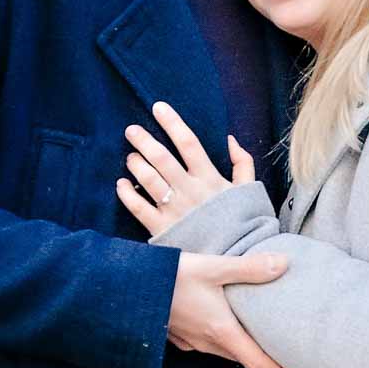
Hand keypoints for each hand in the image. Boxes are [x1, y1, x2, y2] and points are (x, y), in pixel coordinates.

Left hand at [117, 101, 256, 234]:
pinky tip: (120, 184)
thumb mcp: (248, 190)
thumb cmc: (242, 224)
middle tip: (131, 129)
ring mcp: (174, 210)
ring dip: (135, 164)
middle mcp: (189, 191)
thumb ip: (243, 163)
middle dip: (144, 140)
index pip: (188, 142)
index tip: (158, 107)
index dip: (172, 123)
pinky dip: (126, 194)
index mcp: (209, 178)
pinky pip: (138, 208)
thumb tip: (230, 139)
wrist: (237, 259)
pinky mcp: (162, 230)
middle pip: (162, 158)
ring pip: (148, 180)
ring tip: (130, 157)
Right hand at [167, 252, 300, 367]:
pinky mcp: (177, 335)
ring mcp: (190, 341)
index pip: (257, 362)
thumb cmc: (168, 277)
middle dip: (265, 363)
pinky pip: (205, 344)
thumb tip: (285, 264)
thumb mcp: (212, 266)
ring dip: (243, 350)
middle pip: (243, 358)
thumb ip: (249, 267)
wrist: (124, 288)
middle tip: (286, 362)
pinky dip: (221, 340)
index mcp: (221, 330)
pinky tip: (222, 326)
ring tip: (259, 343)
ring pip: (224, 351)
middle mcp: (207, 341)